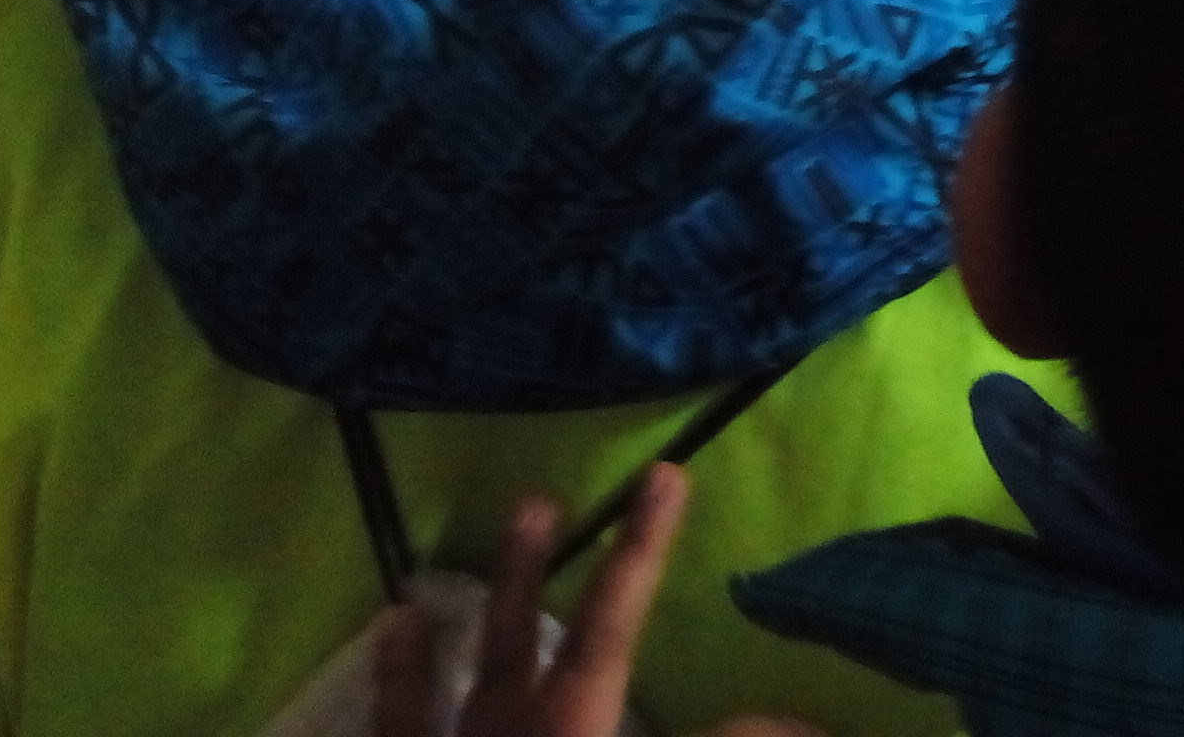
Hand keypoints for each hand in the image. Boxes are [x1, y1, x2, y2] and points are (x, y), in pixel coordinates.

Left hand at [368, 465, 819, 736]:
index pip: (615, 617)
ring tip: (409, 606)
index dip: (642, 545)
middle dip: (528, 567)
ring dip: (425, 648)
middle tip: (535, 503)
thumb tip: (801, 719)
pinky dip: (386, 709)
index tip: (666, 473)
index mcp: (569, 726)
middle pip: (515, 634)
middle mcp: (500, 731)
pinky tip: (382, 679)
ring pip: (430, 690)